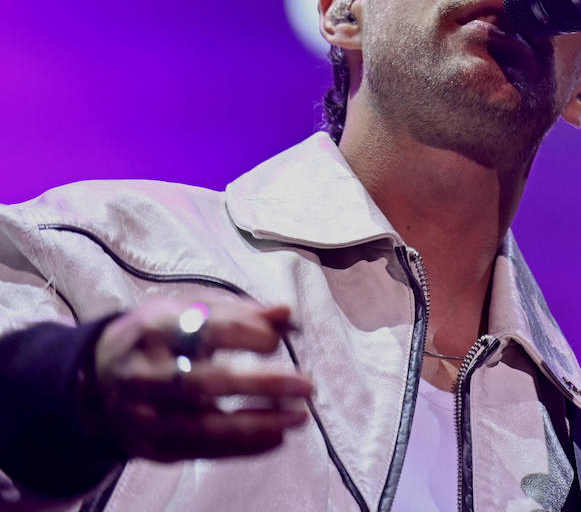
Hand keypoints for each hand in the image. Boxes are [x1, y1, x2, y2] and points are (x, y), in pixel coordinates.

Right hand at [91, 296, 313, 461]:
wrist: (94, 377)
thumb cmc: (158, 336)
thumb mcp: (188, 311)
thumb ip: (239, 312)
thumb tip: (286, 314)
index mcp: (155, 328)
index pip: (206, 330)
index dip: (248, 334)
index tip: (278, 340)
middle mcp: (144, 374)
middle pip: (205, 382)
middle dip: (261, 385)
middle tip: (306, 384)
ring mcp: (143, 415)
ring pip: (203, 426)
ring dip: (257, 423)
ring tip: (299, 417)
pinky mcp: (149, 446)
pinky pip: (200, 450)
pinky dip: (243, 446)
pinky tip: (277, 436)